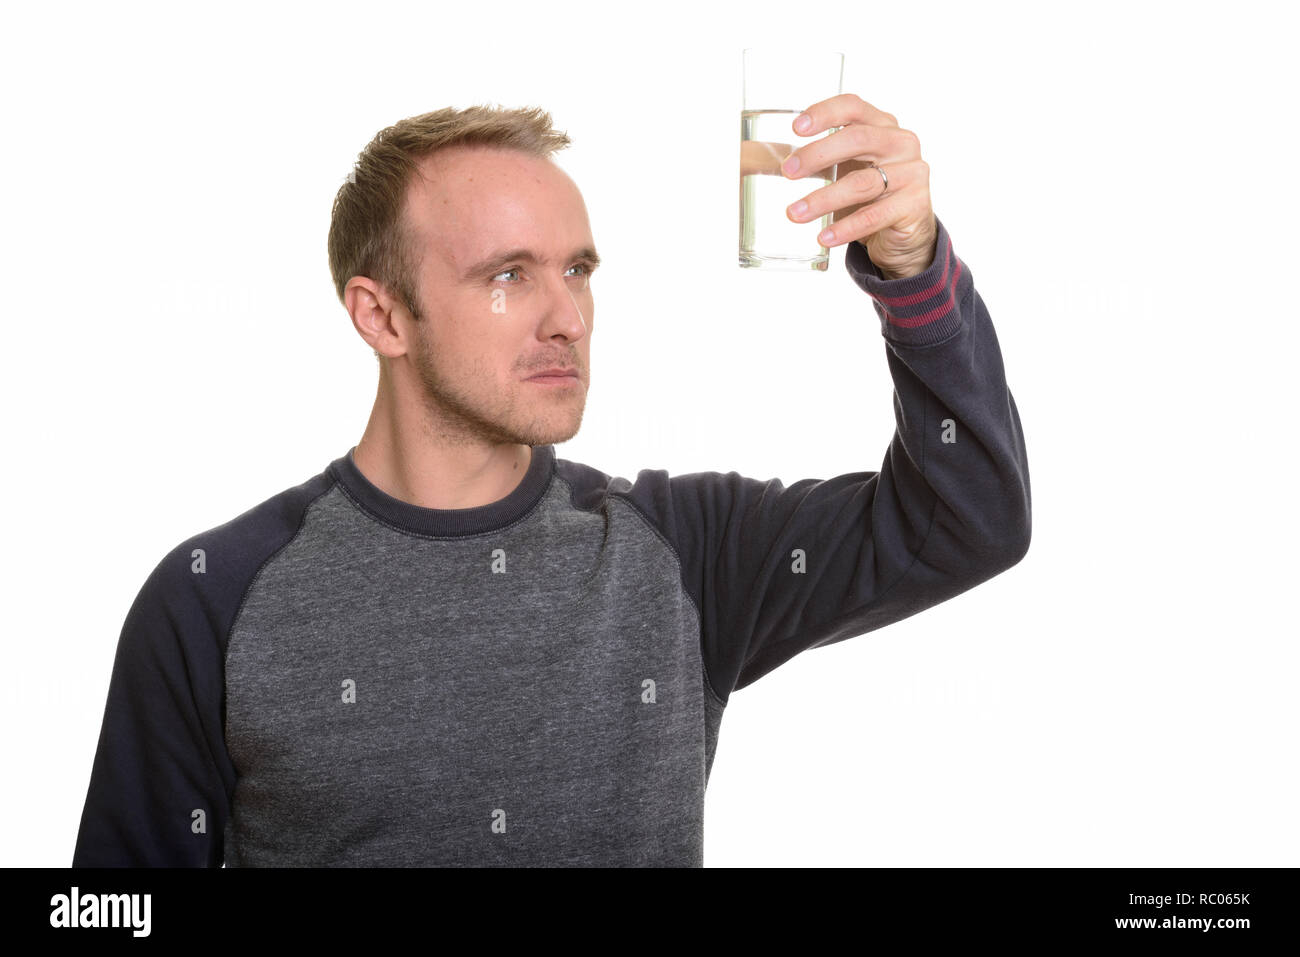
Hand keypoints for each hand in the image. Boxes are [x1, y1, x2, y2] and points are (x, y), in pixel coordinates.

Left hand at [779, 93, 936, 279]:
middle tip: (788, 172)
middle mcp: (901, 143)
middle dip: (817, 155)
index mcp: (882, 126)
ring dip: (824, 199)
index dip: (825, 113)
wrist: (905, 233)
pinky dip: (846, 227)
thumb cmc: (870, 195)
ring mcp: (911, 173)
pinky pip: (874, 216)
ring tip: (794, 213)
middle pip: (858, 139)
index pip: (854, 107)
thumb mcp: (848, 169)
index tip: (796, 128)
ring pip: (862, 183)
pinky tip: (824, 236)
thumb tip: (762, 158)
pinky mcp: (914, 205)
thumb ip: (819, 160)